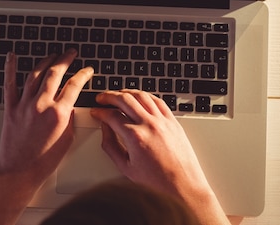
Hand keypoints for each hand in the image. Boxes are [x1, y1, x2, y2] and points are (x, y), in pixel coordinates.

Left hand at [0, 49, 92, 224]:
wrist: (20, 172)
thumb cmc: (43, 161)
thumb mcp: (67, 138)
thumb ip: (70, 118)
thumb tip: (69, 105)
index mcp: (59, 113)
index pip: (75, 85)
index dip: (83, 74)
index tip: (87, 70)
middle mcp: (41, 105)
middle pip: (55, 73)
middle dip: (65, 59)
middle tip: (70, 53)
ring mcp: (24, 105)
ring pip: (35, 74)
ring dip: (45, 61)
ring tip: (52, 55)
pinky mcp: (11, 108)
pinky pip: (9, 83)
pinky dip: (10, 68)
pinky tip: (12, 57)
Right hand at [90, 90, 229, 224]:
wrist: (183, 186)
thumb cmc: (157, 182)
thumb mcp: (126, 168)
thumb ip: (111, 146)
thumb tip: (105, 129)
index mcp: (135, 137)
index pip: (112, 116)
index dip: (100, 112)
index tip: (96, 111)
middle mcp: (150, 125)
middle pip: (125, 99)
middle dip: (109, 96)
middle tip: (102, 98)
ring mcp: (163, 121)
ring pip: (141, 95)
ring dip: (126, 92)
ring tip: (118, 94)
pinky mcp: (173, 121)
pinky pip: (158, 100)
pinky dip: (145, 95)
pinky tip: (139, 97)